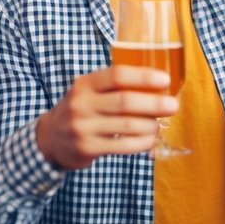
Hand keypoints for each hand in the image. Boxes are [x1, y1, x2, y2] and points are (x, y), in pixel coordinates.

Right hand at [36, 65, 178, 169]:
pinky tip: (151, 139)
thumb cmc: (82, 109)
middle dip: (153, 104)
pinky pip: (122, 146)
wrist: (51, 138)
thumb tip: (159, 86)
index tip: (165, 80)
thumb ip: (115, 86)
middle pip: (124, 102)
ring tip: (161, 123)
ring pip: (126, 126)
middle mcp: (82, 104)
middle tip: (173, 105)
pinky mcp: (87, 148)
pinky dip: (142, 143)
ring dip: (150, 125)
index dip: (143, 76)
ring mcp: (83, 127)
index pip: (117, 75)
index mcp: (86, 84)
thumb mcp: (90, 90)